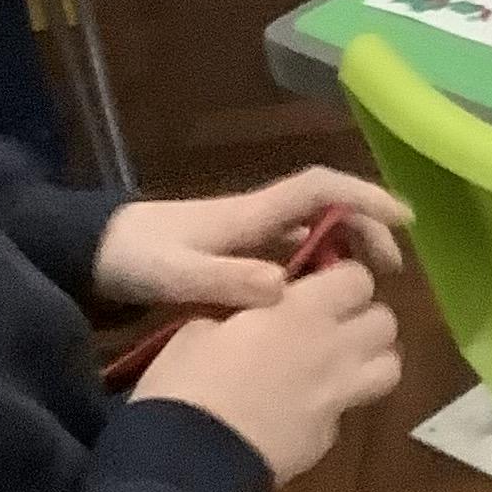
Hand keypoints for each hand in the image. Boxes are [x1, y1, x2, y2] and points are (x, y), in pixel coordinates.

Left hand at [94, 169, 409, 312]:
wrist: (87, 253)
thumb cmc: (132, 258)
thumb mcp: (176, 274)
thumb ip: (225, 281)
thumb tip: (283, 288)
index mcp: (249, 215)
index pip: (320, 190)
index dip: (365, 198)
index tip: (405, 218)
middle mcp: (254, 218)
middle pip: (325, 208)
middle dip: (365, 228)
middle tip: (390, 271)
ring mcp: (243, 235)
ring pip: (310, 231)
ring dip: (343, 249)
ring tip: (364, 289)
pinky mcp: (231, 254)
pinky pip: (290, 252)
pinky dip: (314, 267)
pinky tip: (318, 301)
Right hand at [130, 261, 402, 485]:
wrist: (190, 460)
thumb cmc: (187, 380)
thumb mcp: (201, 326)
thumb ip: (244, 311)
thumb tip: (256, 316)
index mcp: (302, 311)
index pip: (358, 278)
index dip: (342, 279)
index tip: (318, 285)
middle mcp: (333, 350)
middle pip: (386, 322)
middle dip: (364, 317)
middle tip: (330, 324)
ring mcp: (337, 399)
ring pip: (389, 369)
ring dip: (370, 360)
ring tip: (337, 363)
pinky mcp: (327, 440)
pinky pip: (348, 411)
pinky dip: (334, 405)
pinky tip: (301, 410)